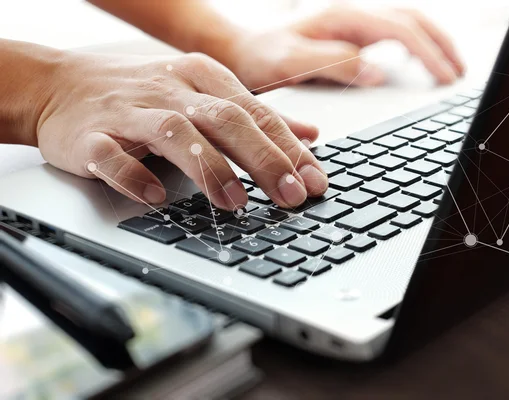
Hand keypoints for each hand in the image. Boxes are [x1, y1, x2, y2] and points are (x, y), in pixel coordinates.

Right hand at [37, 52, 327, 209]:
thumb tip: (308, 135)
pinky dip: (136, 177)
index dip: (288, 148)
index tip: (314, 180)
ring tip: (235, 203)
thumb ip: (256, 116)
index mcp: (200, 77)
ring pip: (174, 134)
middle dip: (264, 159)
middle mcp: (169, 89)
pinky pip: (113, 157)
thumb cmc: (140, 92)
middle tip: (291, 196)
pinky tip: (157, 198)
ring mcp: (129, 112)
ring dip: (209, 168)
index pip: (255, 112)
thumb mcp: (203, 93)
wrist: (57, 84)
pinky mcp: (90, 136)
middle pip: (225, 119)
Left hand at [227, 5, 464, 90]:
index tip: (446, 78)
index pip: (400, 30)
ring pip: (406, 23)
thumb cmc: (261, 59)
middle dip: (440, 45)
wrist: (241, 51)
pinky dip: (414, 45)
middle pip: (412, 20)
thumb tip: (377, 74)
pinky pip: (392, 33)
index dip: (428, 54)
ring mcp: (352, 23)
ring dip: (432, 42)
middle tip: (458, 74)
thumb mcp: (289, 64)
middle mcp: (351, 15)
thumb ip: (333, 65)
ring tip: (450, 67)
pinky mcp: (349, 34)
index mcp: (343, 19)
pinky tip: (418, 61)